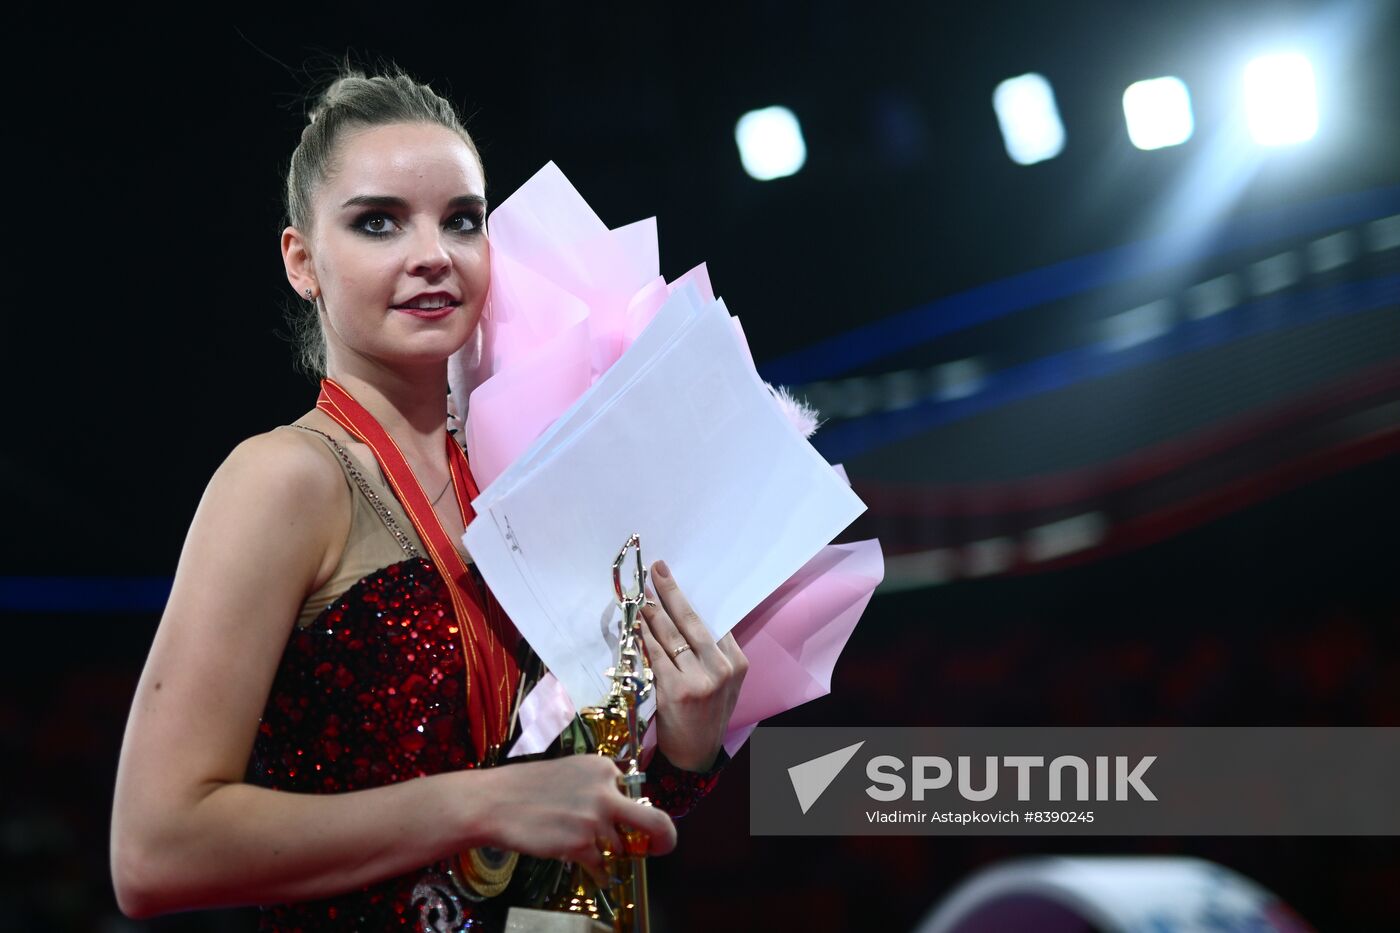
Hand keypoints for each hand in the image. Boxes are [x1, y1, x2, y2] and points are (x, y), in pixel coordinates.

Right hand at [479, 755, 676, 881]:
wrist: (495, 802)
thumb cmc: (528, 788)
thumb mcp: (571, 772)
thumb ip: (598, 786)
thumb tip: (621, 812)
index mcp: (603, 768)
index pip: (633, 792)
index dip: (632, 811)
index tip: (633, 824)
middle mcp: (605, 791)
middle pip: (653, 821)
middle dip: (663, 838)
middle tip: (662, 847)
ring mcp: (595, 819)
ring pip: (619, 846)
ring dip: (608, 853)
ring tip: (588, 851)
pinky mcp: (581, 844)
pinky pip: (603, 866)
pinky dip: (601, 873)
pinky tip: (597, 874)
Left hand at [640, 559, 748, 771]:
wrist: (696, 756)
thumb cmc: (707, 715)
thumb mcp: (724, 685)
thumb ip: (713, 655)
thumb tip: (686, 618)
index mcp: (737, 664)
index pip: (712, 622)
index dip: (689, 599)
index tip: (673, 579)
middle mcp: (721, 669)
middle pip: (692, 622)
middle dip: (672, 592)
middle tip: (657, 570)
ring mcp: (699, 680)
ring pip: (671, 636)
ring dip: (652, 612)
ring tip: (641, 593)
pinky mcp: (676, 691)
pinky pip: (655, 656)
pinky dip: (643, 637)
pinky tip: (635, 623)